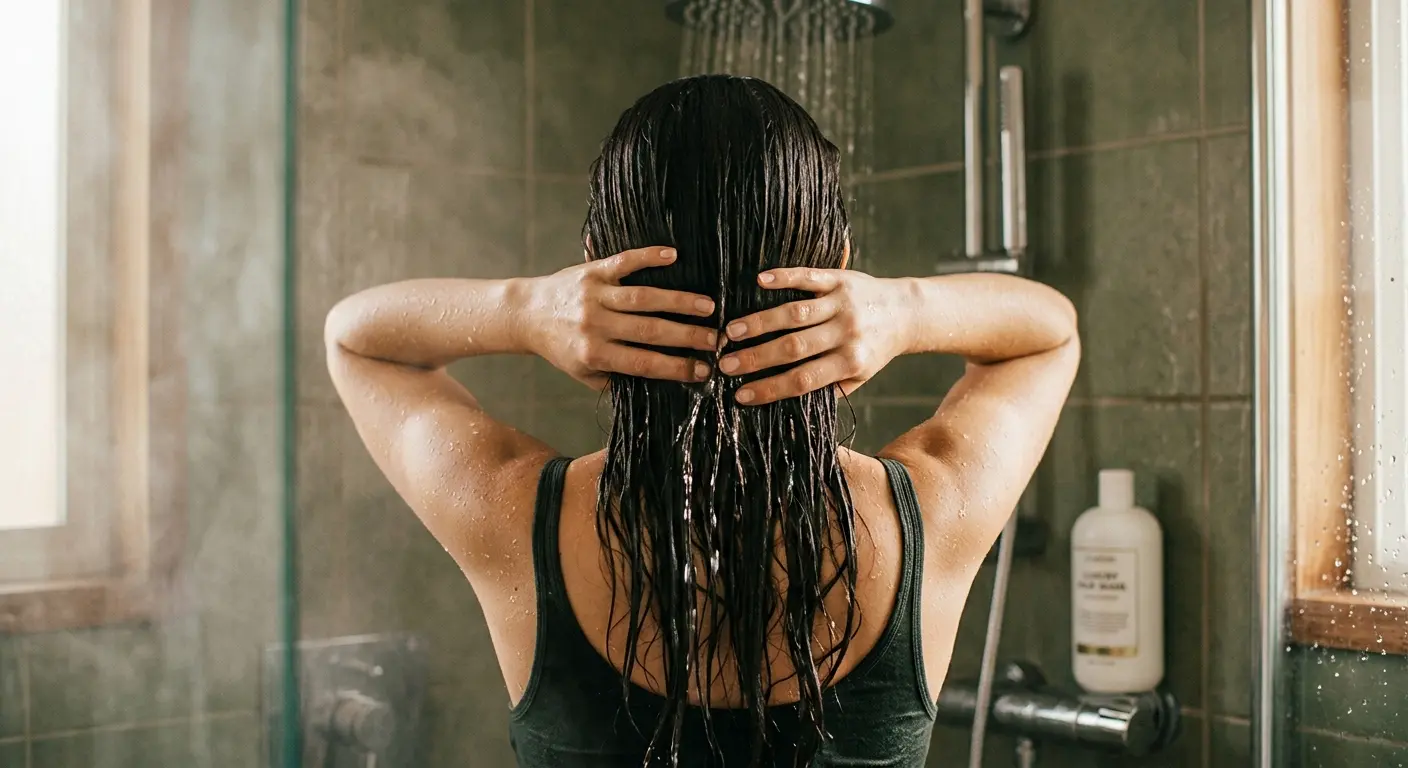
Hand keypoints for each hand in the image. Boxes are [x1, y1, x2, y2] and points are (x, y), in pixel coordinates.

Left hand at [525, 246, 718, 388]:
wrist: (526, 313)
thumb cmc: (561, 347)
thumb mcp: (583, 372)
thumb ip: (615, 381)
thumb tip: (658, 387)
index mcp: (594, 354)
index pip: (643, 363)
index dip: (676, 367)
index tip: (703, 370)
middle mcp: (595, 324)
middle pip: (649, 331)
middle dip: (687, 336)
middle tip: (717, 339)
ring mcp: (594, 295)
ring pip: (643, 298)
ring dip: (679, 301)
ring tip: (708, 306)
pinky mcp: (592, 271)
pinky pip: (623, 262)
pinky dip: (648, 257)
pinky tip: (673, 256)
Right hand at [718, 268, 911, 404]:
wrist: (907, 312)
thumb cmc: (875, 349)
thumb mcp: (860, 376)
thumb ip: (829, 389)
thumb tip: (786, 402)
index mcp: (851, 362)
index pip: (804, 379)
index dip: (770, 388)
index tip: (740, 395)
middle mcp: (846, 332)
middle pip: (795, 347)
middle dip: (757, 357)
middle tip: (725, 363)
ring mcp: (842, 303)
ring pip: (796, 313)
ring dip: (761, 321)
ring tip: (731, 330)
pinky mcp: (840, 279)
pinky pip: (809, 277)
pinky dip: (783, 277)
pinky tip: (758, 281)